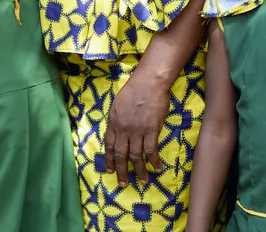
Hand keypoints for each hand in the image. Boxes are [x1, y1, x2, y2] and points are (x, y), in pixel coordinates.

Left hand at [103, 70, 168, 185]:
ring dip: (139, 171)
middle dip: (121, 171)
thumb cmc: (134, 89)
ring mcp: (137, 131)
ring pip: (136, 156)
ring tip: (143, 181)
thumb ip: (117, 119)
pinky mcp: (151, 130)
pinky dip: (154, 161)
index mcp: (113, 122)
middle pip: (121, 155)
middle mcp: (123, 129)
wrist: (148, 82)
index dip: (109, 160)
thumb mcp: (118, 104)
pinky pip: (151, 151)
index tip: (110, 171)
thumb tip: (118, 131)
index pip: (109, 146)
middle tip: (123, 184)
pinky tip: (157, 168)